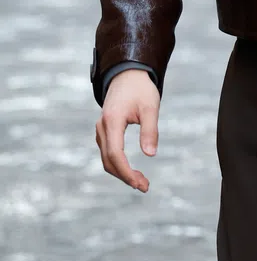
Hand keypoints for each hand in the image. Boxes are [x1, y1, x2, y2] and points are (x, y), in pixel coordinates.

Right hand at [95, 70, 159, 192]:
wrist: (128, 73)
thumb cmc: (141, 89)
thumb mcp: (150, 107)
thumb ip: (150, 130)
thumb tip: (150, 154)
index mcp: (112, 121)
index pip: (115, 154)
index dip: (126, 172)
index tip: (140, 183)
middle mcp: (102, 127)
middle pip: (109, 160)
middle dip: (125, 176)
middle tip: (145, 186)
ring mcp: (101, 129)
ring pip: (106, 158)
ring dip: (121, 172)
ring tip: (141, 181)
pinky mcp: (104, 130)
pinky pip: (107, 152)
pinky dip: (117, 164)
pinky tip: (130, 169)